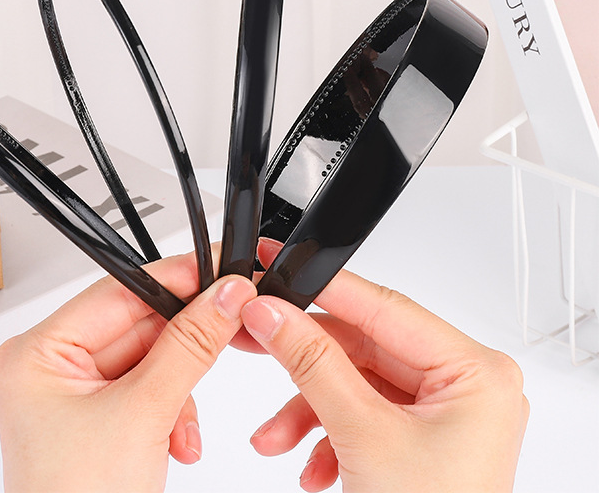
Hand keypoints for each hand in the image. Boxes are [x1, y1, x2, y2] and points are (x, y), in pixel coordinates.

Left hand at [0, 253, 255, 492]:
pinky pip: (150, 388)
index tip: (220, 271)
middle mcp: (53, 368)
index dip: (174, 279)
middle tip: (231, 324)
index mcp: (37, 354)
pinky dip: (174, 409)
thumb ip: (190, 346)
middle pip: (138, 324)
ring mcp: (76, 395)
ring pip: (151, 358)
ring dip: (181, 386)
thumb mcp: (141, 416)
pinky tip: (178, 440)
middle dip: (184, 342)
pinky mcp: (100, 417)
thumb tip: (225, 295)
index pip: (118, 291)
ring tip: (183, 423)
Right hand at [242, 244, 528, 491]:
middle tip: (256, 337)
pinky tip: (307, 462)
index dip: (325, 286)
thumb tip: (272, 313)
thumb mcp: (363, 437)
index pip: (385, 307)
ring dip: (306, 407)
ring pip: (353, 380)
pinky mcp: (417, 436)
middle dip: (305, 364)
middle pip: (363, 345)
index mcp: (474, 374)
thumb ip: (312, 363)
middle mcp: (462, 387)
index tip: (281, 267)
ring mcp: (440, 413)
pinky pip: (358, 409)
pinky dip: (324, 431)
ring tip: (273, 436)